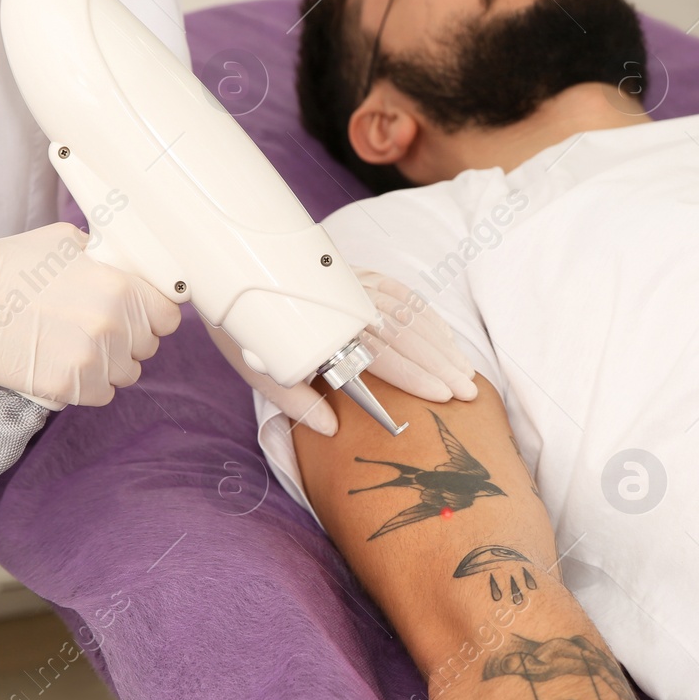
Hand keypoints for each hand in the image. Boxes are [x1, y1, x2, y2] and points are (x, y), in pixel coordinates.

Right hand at [0, 195, 178, 404]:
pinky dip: (88, 384)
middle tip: (95, 327)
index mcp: (118, 287)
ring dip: (109, 363)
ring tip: (75, 345)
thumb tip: (131, 271)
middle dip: (129, 338)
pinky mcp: (65, 387)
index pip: (170, 316)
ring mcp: (90, 359)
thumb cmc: (5, 264)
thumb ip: (108, 260)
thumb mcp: (67, 242)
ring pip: (126, 373)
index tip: (138, 315)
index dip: (154, 315)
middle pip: (148, 346)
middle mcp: (112, 325)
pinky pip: (101, 394)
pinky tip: (64, 363)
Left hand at [206, 266, 478, 435]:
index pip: (380, 352)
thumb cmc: (246, 327)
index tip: (440, 394)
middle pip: (404, 334)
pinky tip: (445, 337)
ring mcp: (355, 283)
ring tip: (465, 372)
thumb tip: (331, 430)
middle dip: (440, 365)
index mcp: (325, 327)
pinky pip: (402, 293)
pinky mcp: (358, 274)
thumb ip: (296, 400)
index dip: (414, 374)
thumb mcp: (257, 368)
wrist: (231, 269)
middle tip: (467, 392)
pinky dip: (427, 316)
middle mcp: (346, 301)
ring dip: (441, 344)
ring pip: (410, 313)